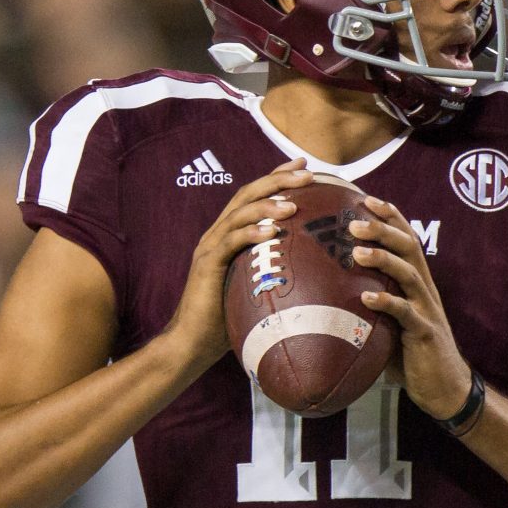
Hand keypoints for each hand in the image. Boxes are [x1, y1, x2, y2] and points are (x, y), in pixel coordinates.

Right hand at [160, 160, 312, 365]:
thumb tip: (315, 268)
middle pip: (248, 194)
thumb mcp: (255, 286)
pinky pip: (230, 243)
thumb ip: (273, 270)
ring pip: (239, 214)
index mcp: (229, 234)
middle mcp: (218, 234)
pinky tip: (272, 231)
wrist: (192, 341)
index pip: (254, 196)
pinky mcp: (208, 265)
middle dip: (278, 180)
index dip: (277, 176)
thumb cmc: (228, 318)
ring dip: (267, 205)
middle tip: (307, 173)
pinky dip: (251, 233)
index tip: (304, 165)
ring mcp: (210, 247)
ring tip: (293, 203)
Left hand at [350, 195, 472, 418]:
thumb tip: (327, 292)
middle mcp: (425, 289)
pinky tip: (366, 298)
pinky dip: (386, 303)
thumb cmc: (410, 353)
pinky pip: (405, 314)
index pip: (407, 239)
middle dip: (384, 229)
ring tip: (357, 252)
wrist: (444, 387)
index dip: (391, 216)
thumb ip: (369, 302)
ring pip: (409, 274)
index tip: (366, 198)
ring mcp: (427, 309)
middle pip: (409, 248)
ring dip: (383, 260)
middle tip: (354, 221)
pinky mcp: (424, 333)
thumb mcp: (388, 321)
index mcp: (417, 282)